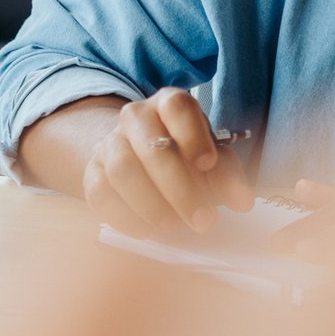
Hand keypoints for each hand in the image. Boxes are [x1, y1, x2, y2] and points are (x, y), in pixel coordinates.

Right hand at [82, 88, 254, 236]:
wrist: (137, 157)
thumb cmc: (183, 157)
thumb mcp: (210, 159)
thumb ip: (228, 176)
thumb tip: (242, 201)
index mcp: (169, 104)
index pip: (177, 107)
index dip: (193, 135)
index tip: (208, 163)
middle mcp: (135, 117)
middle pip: (152, 146)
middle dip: (180, 188)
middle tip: (203, 220)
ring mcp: (109, 143)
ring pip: (123, 170)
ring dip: (152, 205)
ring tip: (174, 226)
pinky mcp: (92, 173)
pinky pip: (103, 195)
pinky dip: (128, 218)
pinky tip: (149, 230)